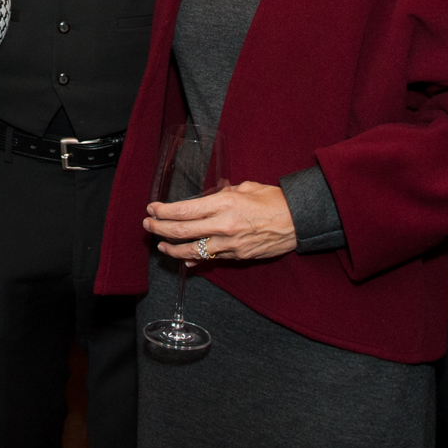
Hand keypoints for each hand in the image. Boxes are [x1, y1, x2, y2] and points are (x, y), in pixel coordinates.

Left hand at [144, 181, 296, 262]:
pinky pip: (211, 259)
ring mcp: (230, 244)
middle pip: (182, 231)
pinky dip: (195, 258)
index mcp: (224, 203)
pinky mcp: (237, 255)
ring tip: (161, 245)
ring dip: (173, 248)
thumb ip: (224, 194)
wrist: (298, 221)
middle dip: (160, 229)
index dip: (164, 211)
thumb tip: (210, 199)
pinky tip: (185, 258)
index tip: (152, 208)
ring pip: (192, 250)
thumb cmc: (275, 201)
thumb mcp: (246, 188)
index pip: (184, 210)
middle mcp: (223, 225)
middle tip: (148, 225)